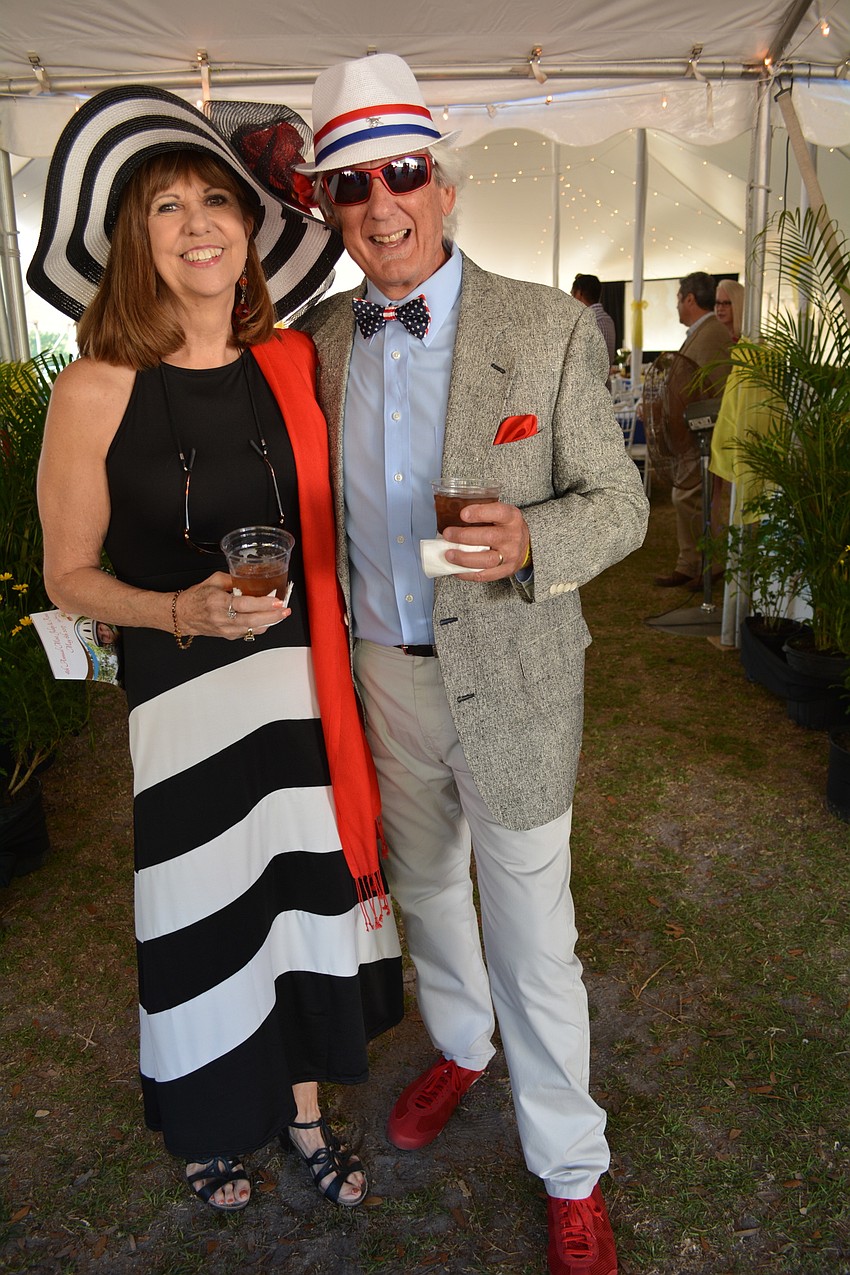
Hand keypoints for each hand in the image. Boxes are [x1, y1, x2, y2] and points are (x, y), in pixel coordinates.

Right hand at [174, 571, 290, 639]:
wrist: (183, 615)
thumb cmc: (196, 597)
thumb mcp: (213, 581)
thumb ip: (234, 580)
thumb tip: (253, 578)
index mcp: (218, 602)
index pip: (245, 604)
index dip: (263, 604)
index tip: (277, 600)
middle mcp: (222, 618)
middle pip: (252, 620)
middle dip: (272, 616)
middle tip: (285, 610)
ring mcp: (226, 629)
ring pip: (253, 629)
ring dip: (270, 622)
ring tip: (281, 614)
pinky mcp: (228, 635)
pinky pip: (249, 632)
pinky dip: (261, 626)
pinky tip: (269, 620)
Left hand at [440, 503, 529, 580]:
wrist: (524, 546)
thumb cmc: (505, 527)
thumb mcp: (499, 513)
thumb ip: (478, 511)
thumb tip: (445, 509)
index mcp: (511, 517)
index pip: (498, 512)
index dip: (480, 513)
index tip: (463, 514)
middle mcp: (513, 536)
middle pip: (490, 537)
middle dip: (464, 536)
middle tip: (447, 534)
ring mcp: (510, 556)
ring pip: (487, 560)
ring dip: (464, 558)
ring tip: (449, 554)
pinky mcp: (505, 570)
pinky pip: (485, 575)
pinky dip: (467, 573)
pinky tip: (455, 569)